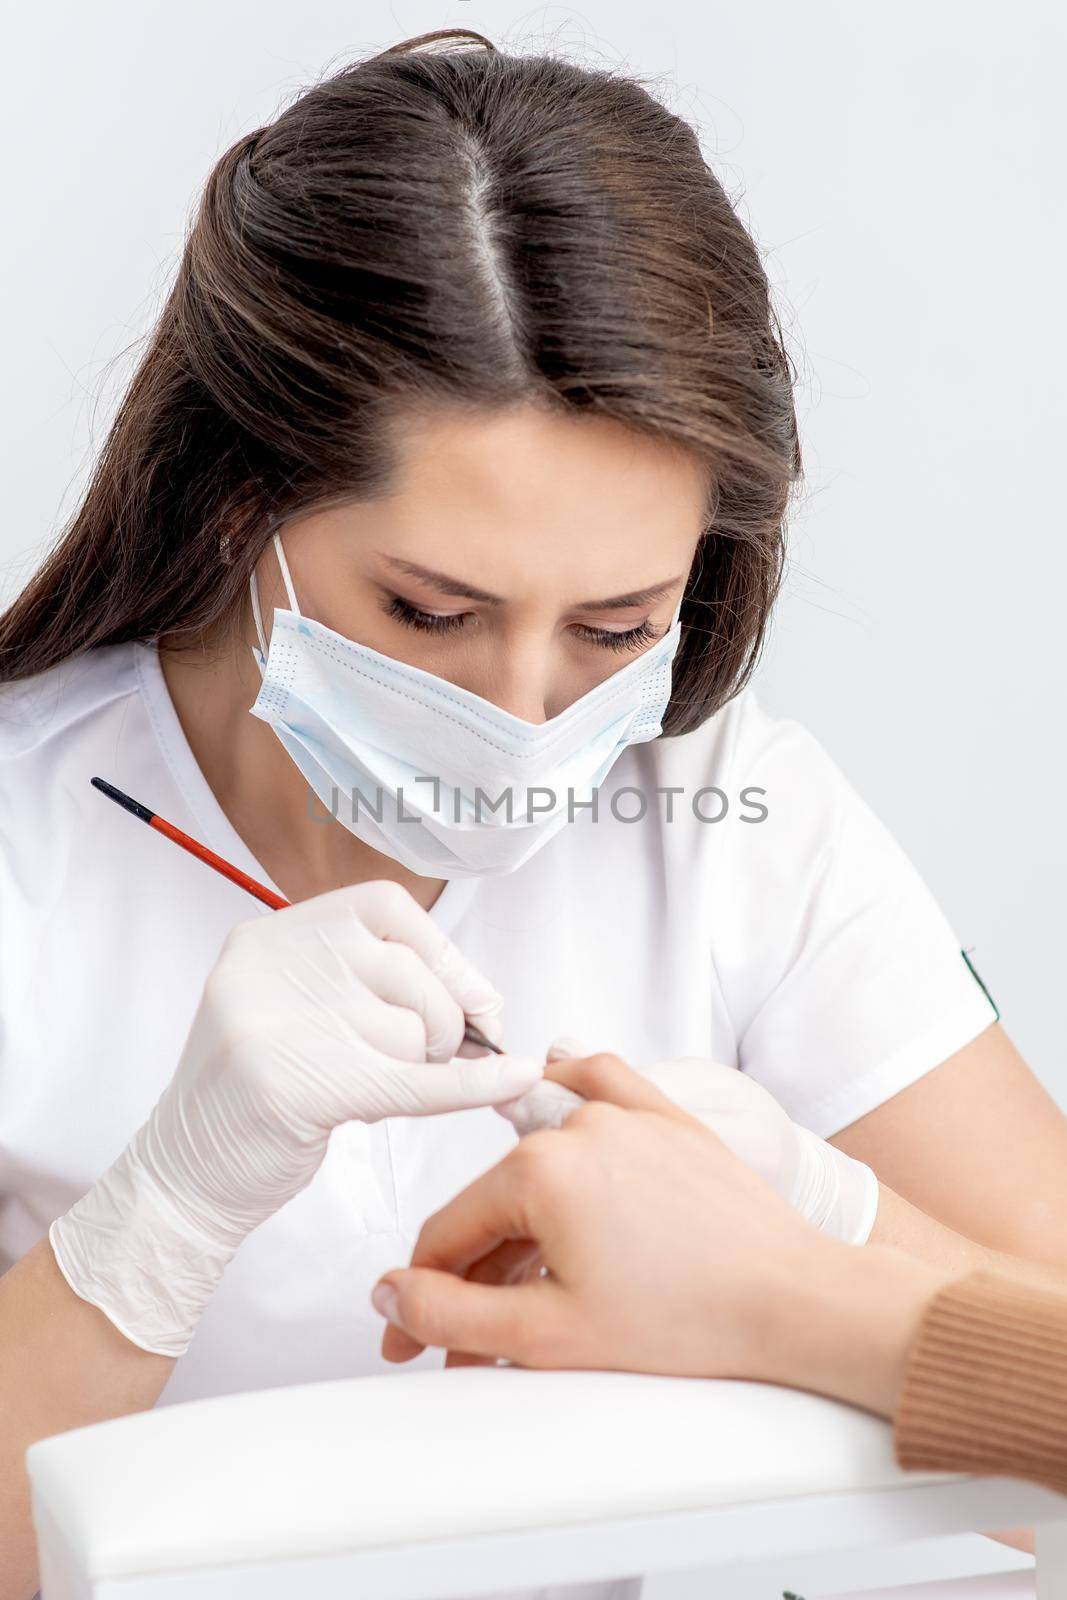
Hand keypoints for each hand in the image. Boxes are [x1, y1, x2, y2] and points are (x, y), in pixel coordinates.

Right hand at [49, 881, 541, 1356]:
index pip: (384, 906)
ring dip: (422, 1068)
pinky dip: (472, 1086)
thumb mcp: (294, 1010)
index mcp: (270, 937)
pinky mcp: (301, 1088)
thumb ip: (364, 982)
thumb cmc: (256, 1095)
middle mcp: (270, 966)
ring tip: (379, 1087)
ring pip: (411, 1029)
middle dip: (445, 1019)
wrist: (186, 1177)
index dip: (439, 948)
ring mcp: (280, 1024)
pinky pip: (415, 1082)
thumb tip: (480, 996)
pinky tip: (510, 1082)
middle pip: (408, 970)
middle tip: (441, 1056)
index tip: (469, 992)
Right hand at [372, 1055, 939, 1411]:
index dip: (422, 1296)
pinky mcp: (667, 1118)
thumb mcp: (545, 1335)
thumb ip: (451, 1311)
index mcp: (538, 1169)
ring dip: (517, 1225)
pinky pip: (601, 1086)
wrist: (792, 1301)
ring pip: (542, 1163)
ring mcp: (626, 1115)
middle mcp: (577, 1124)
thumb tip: (390, 1292)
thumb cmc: (688, 1320)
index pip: (448, 1233)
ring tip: (517, 1292)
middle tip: (468, 1343)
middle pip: (495, 1204)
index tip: (415, 1341)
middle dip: (473, 1277)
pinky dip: (569, 1095)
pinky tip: (547, 1100)